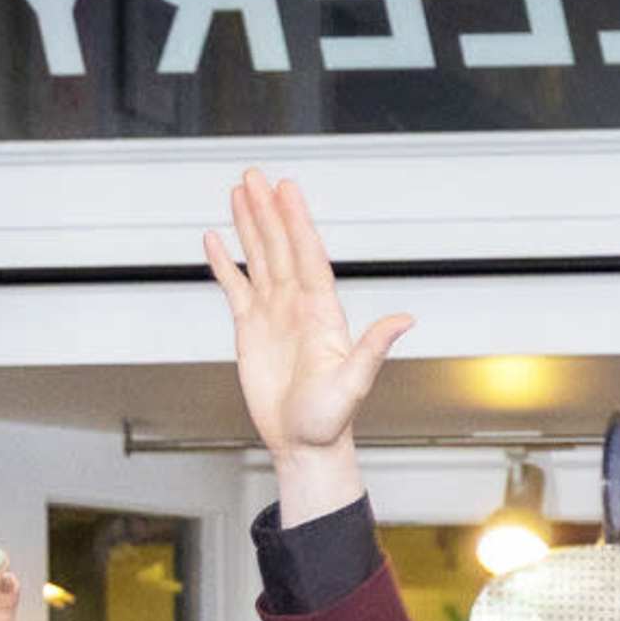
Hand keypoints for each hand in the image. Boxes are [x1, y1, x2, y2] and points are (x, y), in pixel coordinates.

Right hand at [206, 171, 412, 516]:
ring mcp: (274, 314)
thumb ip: (373, 348)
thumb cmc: (331, 421)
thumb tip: (405, 320)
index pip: (307, 257)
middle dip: (268, 211)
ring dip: (249, 225)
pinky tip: (215, 239)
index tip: (287, 191)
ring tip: (238, 192)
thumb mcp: (354, 384)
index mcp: (322, 313)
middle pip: (280, 247)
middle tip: (255, 175)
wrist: (304, 444)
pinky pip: (235, 287)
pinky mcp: (251, 329)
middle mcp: (298, 307)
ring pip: (259, 259)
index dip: (297, 223)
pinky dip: (223, 263)